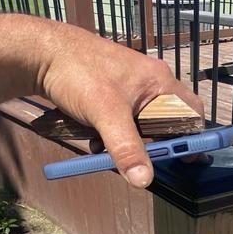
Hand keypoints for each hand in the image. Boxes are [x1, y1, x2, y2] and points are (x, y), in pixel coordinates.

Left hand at [35, 20, 203, 187]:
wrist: (40, 53)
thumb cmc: (78, 73)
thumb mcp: (106, 115)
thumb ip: (127, 149)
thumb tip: (144, 180)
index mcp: (160, 81)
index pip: (192, 114)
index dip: (191, 139)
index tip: (184, 161)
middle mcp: (151, 82)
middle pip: (168, 122)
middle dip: (154, 143)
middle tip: (142, 159)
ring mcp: (132, 87)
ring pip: (144, 123)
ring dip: (131, 140)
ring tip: (110, 146)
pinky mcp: (114, 93)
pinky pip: (126, 119)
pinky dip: (116, 132)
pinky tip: (98, 137)